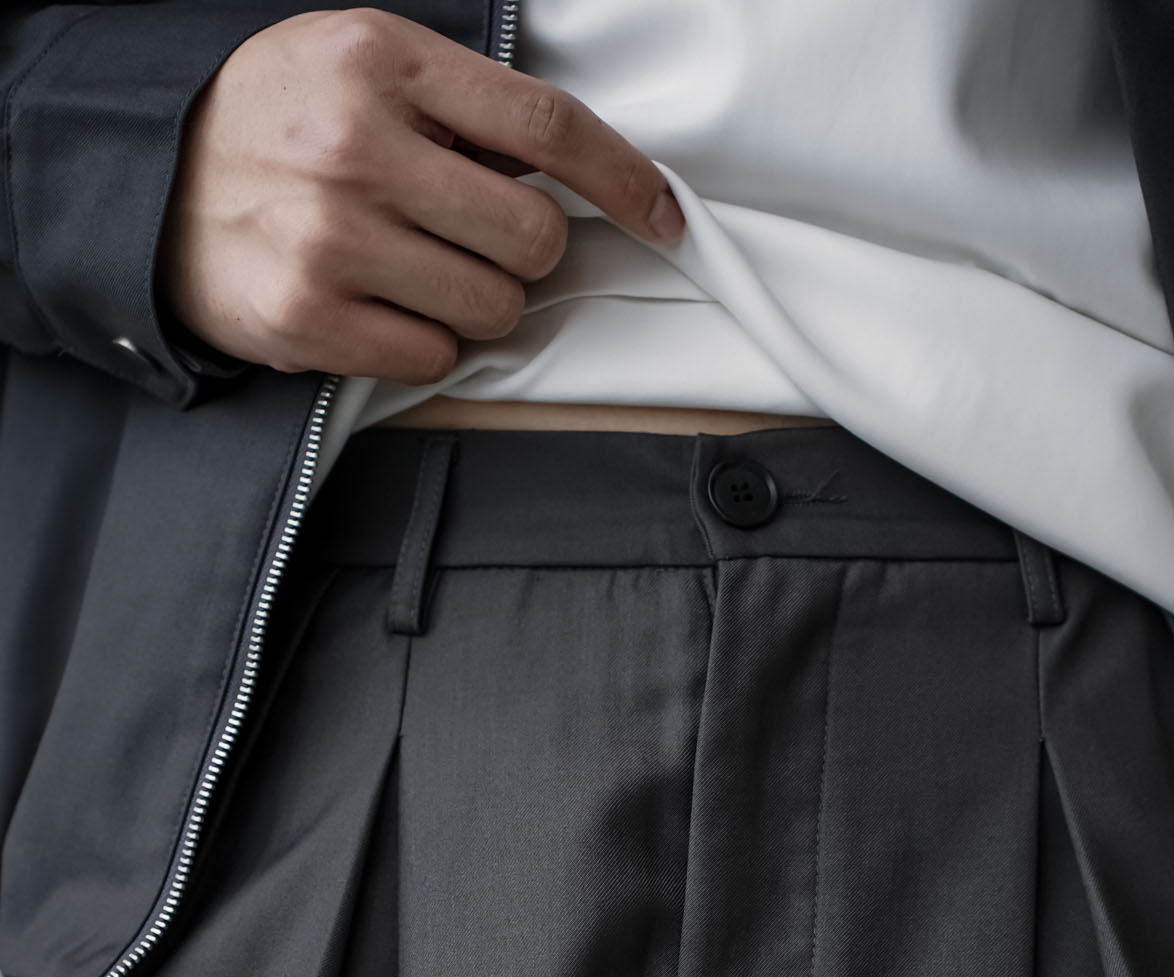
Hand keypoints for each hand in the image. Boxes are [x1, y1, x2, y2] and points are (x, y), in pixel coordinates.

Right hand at [157, 8, 685, 382]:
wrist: (147, 184)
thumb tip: (568, 174)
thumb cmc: (274, 125)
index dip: (623, 178)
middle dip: (523, 250)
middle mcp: (357, 147)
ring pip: (492, 309)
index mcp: (382, 62)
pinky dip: (423, 340)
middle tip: (472, 236)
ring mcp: (331, 239)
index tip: (663, 212)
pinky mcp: (309, 318)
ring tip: (415, 267)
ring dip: (475, 301)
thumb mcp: (358, 66)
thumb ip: (458, 105)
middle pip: (532, 238)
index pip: (546, 127)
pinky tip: (377, 303)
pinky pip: (433, 356)